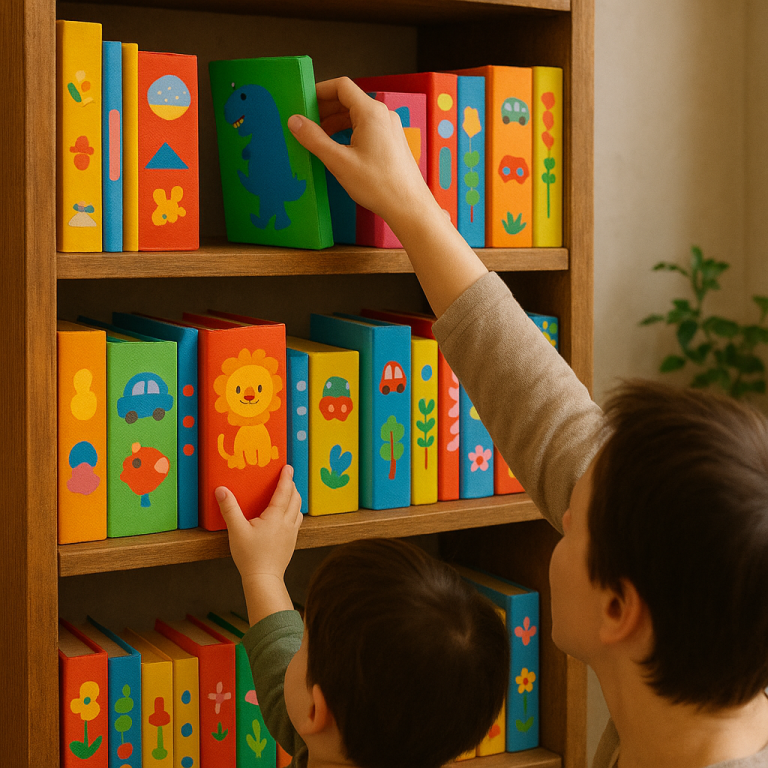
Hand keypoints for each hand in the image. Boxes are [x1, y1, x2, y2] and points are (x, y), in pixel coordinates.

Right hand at [216, 464, 302, 586]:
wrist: (264, 579)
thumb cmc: (250, 556)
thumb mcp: (236, 530)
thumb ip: (229, 509)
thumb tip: (221, 490)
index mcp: (275, 517)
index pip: (284, 491)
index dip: (286, 478)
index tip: (288, 467)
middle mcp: (287, 522)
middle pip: (295, 498)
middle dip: (292, 485)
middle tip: (288, 477)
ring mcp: (291, 532)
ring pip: (298, 509)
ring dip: (296, 498)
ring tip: (290, 492)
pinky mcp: (291, 541)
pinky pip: (297, 520)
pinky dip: (295, 511)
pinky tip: (289, 514)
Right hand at [287, 77, 437, 234]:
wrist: (409, 206)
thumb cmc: (378, 185)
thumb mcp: (339, 162)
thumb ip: (314, 139)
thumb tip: (295, 121)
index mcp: (371, 113)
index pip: (341, 86)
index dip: (320, 91)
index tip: (303, 102)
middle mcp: (383, 115)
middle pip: (349, 100)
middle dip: (325, 109)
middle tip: (306, 123)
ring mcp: (390, 128)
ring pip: (357, 116)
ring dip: (336, 122)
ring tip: (318, 138)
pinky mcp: (392, 142)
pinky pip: (367, 129)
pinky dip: (349, 132)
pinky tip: (339, 148)